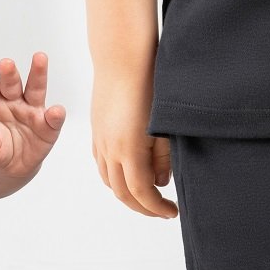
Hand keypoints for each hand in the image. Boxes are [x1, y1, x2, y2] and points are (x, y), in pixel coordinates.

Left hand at [0, 51, 66, 176]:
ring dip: (38, 74)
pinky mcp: (48, 126)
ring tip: (40, 59)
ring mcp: (32, 111)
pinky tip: (56, 112)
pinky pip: (53, 120)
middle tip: (6, 63)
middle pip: (12, 84)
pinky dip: (56, 115)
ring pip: (36, 90)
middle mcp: (14, 101)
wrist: (12, 164)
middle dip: (9, 73)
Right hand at [91, 66, 176, 218]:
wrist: (122, 57)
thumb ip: (163, 158)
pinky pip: (101, 164)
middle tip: (162, 210)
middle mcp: (110, 150)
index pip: (142, 193)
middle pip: (123, 193)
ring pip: (109, 180)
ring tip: (148, 194)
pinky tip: (129, 173)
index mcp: (129, 151)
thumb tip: (160, 182)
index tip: (172, 211)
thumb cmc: (149, 85)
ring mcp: (100, 140)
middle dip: (143, 207)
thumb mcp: (163, 126)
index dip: (157, 208)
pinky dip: (114, 177)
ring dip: (127, 193)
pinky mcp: (97, 131)